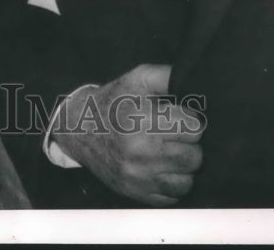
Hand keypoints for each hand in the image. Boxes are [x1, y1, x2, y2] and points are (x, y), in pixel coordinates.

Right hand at [51, 64, 203, 205]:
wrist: (79, 129)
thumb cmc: (113, 102)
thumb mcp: (137, 79)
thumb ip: (167, 77)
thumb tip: (193, 81)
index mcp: (141, 121)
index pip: (193, 129)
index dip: (189, 120)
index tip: (179, 118)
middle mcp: (139, 152)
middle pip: (193, 156)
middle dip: (189, 144)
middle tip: (175, 135)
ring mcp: (137, 177)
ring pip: (186, 181)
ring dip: (183, 166)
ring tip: (170, 152)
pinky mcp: (135, 193)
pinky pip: (171, 197)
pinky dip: (172, 183)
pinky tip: (162, 167)